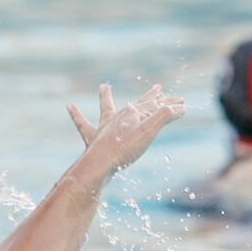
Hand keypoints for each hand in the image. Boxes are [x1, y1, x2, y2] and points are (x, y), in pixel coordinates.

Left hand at [66, 83, 183, 175]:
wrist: (100, 164)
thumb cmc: (125, 147)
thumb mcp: (150, 131)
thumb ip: (165, 116)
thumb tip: (181, 107)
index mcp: (133, 114)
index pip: (156, 106)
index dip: (170, 104)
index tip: (182, 103)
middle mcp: (118, 117)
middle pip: (138, 105)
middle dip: (151, 98)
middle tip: (158, 88)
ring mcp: (104, 128)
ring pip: (106, 108)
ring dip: (106, 97)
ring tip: (103, 86)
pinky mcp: (93, 140)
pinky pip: (82, 124)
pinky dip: (76, 114)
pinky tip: (68, 105)